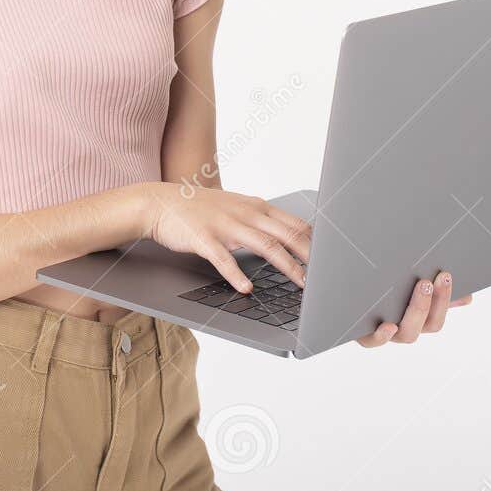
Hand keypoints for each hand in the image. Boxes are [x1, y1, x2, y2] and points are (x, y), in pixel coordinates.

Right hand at [139, 182, 311, 291]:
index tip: (331, 259)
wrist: (160, 203)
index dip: (315, 242)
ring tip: (302, 283)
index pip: (294, 223)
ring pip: (264, 245)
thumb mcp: (235, 207)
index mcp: (255, 206)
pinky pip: (224, 258)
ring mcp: (225, 224)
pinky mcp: (204, 238)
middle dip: (311, 255)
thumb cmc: (199, 208)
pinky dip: (237, 274)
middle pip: (286, 234)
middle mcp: (245, 213)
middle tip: (327, 276)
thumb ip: (259, 219)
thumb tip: (286, 235)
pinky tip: (247, 288)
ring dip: (287, 265)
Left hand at [354, 271, 471, 347]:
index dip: (447, 300)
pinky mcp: (362, 336)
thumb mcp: (401, 286)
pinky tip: (389, 325)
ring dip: (418, 310)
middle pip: (428, 324)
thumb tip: (465, 294)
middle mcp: (403, 329)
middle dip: (437, 300)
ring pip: (407, 333)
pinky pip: (374, 342)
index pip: (438, 315)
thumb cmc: (375, 291)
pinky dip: (383, 336)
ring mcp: (384, 334)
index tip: (451, 278)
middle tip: (439, 276)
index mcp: (416, 319)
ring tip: (421, 285)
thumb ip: (430, 289)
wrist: (336, 299)